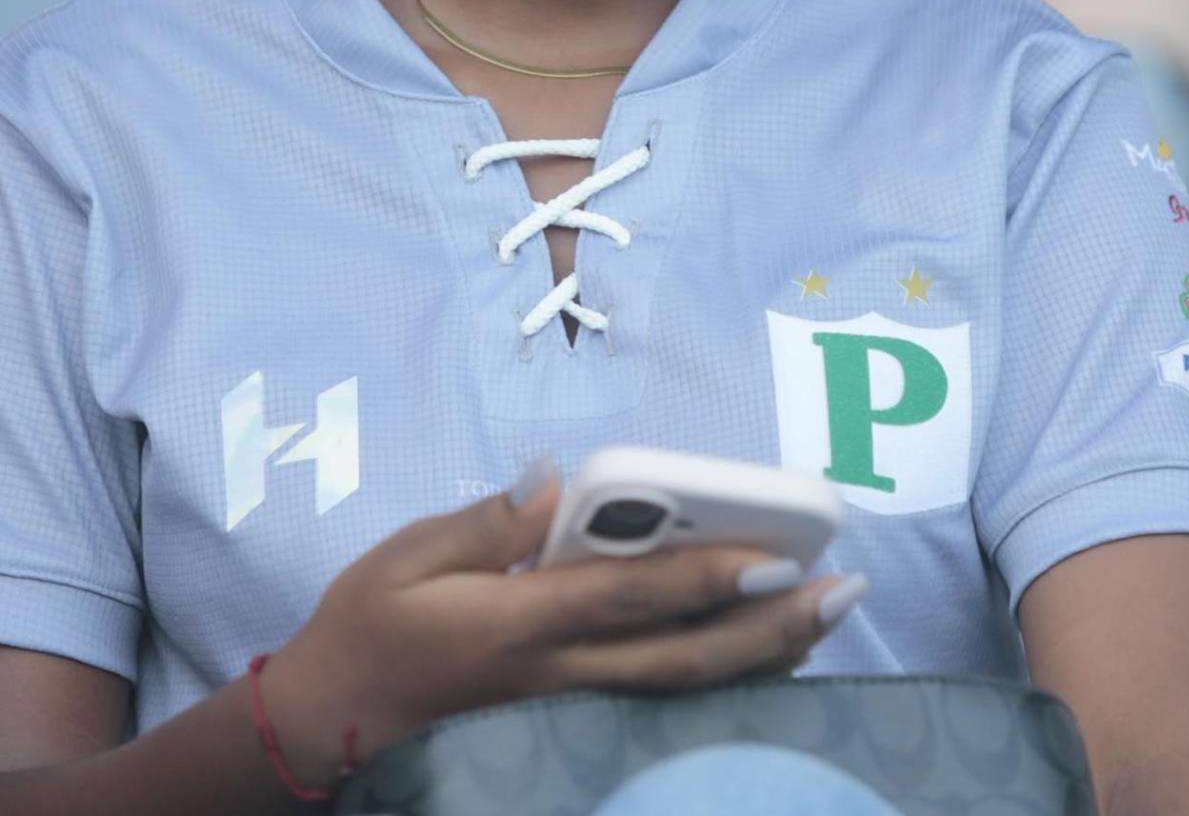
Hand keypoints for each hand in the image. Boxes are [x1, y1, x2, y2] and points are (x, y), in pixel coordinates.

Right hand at [263, 468, 860, 785]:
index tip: (775, 552)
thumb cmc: (370, 624)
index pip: (629, 598)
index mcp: (520, 623)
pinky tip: (761, 649)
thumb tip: (558, 481)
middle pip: (682, 656)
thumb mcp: (408, 556)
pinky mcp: (568, 716)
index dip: (706, 577)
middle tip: (842, 587)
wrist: (330, 723)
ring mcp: (568, 705)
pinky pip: (659, 697)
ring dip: (761, 652)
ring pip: (683, 688)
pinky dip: (720, 675)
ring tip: (825, 613)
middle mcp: (559, 674)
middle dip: (769, 623)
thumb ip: (488, 521)